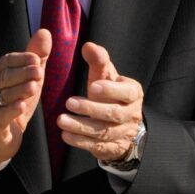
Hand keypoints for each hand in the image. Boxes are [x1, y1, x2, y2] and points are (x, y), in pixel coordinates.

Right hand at [0, 30, 51, 172]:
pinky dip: (10, 111)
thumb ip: (37, 58)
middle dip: (21, 74)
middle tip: (39, 72)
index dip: (21, 59)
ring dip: (18, 90)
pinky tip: (21, 106)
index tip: (37, 59)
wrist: (2, 136)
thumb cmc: (15, 102)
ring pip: (1, 96)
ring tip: (34, 87)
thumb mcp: (28, 79)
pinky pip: (0, 116)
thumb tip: (44, 32)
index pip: (6, 61)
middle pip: (3, 77)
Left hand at [59, 42, 144, 165]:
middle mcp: (131, 114)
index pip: (127, 92)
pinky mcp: (112, 148)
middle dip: (91, 108)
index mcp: (133, 94)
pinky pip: (97, 147)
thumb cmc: (111, 95)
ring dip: (81, 126)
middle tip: (69, 102)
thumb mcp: (107, 78)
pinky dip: (80, 141)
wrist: (123, 126)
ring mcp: (123, 133)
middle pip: (114, 114)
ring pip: (103, 132)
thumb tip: (88, 45)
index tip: (93, 86)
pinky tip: (65, 135)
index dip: (111, 90)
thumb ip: (99, 62)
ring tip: (61, 120)